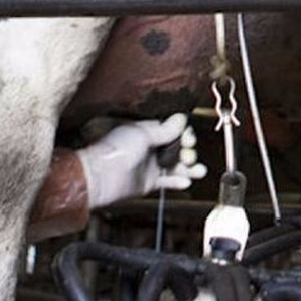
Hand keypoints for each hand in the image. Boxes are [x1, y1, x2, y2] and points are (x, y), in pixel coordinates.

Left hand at [77, 113, 206, 208]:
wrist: (101, 177)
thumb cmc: (115, 150)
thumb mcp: (143, 134)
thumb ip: (165, 129)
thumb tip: (181, 119)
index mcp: (148, 131)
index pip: (173, 130)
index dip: (184, 134)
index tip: (189, 139)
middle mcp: (150, 147)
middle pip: (178, 148)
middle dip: (188, 151)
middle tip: (189, 155)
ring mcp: (150, 165)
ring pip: (176, 165)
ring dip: (189, 168)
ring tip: (198, 171)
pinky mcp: (149, 182)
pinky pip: (168, 181)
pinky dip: (178, 181)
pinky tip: (186, 181)